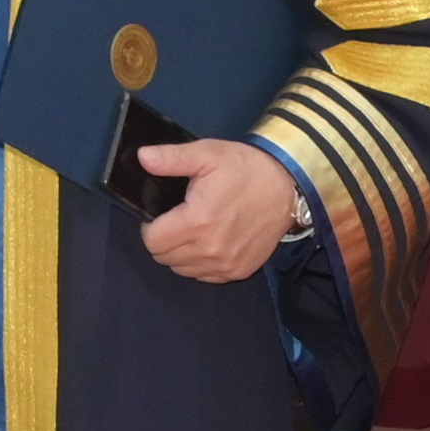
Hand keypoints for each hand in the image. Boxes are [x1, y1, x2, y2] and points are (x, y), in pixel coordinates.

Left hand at [131, 137, 297, 284]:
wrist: (288, 186)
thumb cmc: (245, 168)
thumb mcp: (207, 154)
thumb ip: (171, 158)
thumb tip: (142, 157)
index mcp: (196, 221)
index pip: (152, 241)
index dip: (150, 227)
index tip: (160, 215)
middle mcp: (209, 250)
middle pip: (164, 258)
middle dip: (164, 240)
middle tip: (177, 220)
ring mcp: (225, 264)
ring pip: (182, 270)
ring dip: (180, 254)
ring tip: (192, 231)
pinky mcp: (239, 271)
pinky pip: (205, 276)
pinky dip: (200, 264)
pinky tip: (209, 243)